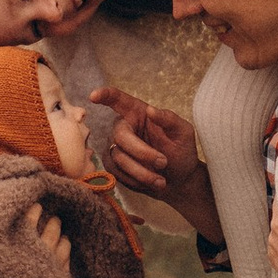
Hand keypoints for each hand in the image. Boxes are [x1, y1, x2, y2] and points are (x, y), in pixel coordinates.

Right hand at [95, 86, 219, 239]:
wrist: (179, 181)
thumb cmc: (181, 152)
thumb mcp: (183, 133)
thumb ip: (169, 119)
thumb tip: (151, 110)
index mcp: (139, 113)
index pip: (119, 100)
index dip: (105, 95)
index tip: (93, 95)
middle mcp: (124, 127)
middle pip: (120, 136)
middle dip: (142, 152)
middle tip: (163, 162)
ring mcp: (116, 147)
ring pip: (119, 158)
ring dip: (142, 171)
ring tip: (161, 181)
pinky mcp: (113, 166)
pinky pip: (117, 173)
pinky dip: (136, 180)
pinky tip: (151, 182)